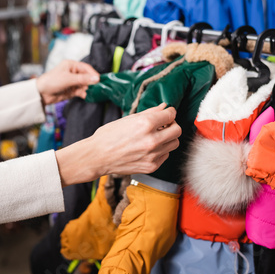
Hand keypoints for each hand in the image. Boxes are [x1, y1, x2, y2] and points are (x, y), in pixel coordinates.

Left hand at [36, 60, 99, 104]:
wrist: (41, 94)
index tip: (99, 80)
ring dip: (89, 89)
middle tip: (98, 88)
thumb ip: (83, 79)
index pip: (86, 68)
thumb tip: (96, 78)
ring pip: (85, 85)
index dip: (93, 74)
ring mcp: (73, 82)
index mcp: (71, 65)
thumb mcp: (68, 79)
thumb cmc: (51, 81)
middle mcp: (73, 72)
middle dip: (92, 82)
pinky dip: (85, 94)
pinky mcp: (72, 90)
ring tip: (93, 93)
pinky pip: (81, 91)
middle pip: (87, 76)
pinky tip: (87, 96)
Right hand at [55, 104, 181, 185]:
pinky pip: (165, 155)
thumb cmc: (108, 136)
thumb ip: (149, 112)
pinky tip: (149, 148)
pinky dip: (161, 150)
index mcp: (145, 124)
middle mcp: (151, 140)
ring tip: (156, 136)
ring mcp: (152, 155)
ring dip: (168, 138)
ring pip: (174, 143)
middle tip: (164, 124)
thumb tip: (163, 107)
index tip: (167, 113)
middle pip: (177, 130)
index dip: (169, 112)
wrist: (97, 157)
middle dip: (172, 125)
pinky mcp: (151, 166)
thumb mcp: (127, 119)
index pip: (170, 115)